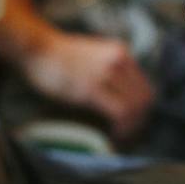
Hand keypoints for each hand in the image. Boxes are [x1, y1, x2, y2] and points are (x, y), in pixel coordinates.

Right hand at [13, 28, 155, 141]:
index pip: (146, 87)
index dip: (144, 110)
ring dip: (132, 126)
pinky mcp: (92, 88)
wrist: (38, 48)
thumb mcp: (94, 55)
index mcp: (121, 53)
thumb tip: (121, 95)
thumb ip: (110, 69)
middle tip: (129, 133)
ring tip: (121, 135)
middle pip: (145, 98)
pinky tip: (114, 134)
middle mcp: (118, 61)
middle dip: (140, 120)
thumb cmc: (60, 56)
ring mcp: (106, 74)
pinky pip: (121, 111)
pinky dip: (122, 127)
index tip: (135, 122)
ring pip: (135, 106)